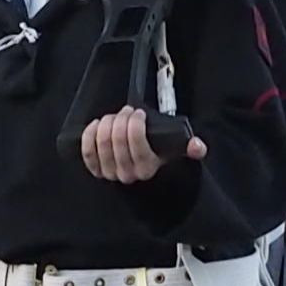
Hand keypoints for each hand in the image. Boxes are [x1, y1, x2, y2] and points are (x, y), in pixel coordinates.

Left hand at [77, 106, 200, 184]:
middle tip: (127, 112)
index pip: (136, 143)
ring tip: (115, 117)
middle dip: (121, 119)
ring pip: (102, 143)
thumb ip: (189, 147)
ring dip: (106, 124)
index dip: (135, 123)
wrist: (143, 166)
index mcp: (147, 168)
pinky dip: (90, 136)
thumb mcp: (175, 149)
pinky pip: (88, 152)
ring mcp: (110, 173)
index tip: (139, 113)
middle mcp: (127, 173)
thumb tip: (197, 146)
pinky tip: (97, 125)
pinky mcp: (96, 169)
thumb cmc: (158, 154)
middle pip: (117, 139)